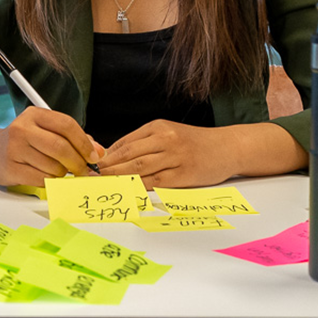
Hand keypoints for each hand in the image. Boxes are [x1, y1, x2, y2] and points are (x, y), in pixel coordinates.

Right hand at [0, 106, 101, 186]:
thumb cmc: (25, 141)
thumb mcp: (46, 131)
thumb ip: (73, 138)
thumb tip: (98, 152)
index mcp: (34, 114)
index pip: (67, 125)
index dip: (84, 143)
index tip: (94, 156)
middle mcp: (22, 128)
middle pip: (61, 147)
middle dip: (78, 162)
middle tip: (84, 171)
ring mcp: (14, 148)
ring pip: (53, 166)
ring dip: (63, 173)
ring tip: (58, 170)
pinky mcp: (11, 168)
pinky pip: (42, 179)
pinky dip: (51, 181)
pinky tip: (47, 176)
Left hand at [96, 120, 236, 188]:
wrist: (227, 147)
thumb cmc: (196, 143)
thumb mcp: (169, 133)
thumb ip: (145, 143)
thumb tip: (114, 156)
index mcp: (158, 126)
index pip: (125, 142)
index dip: (106, 155)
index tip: (91, 164)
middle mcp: (165, 139)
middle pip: (128, 155)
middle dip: (107, 167)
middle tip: (90, 176)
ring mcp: (175, 157)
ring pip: (139, 168)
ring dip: (118, 177)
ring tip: (103, 184)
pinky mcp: (183, 174)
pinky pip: (155, 181)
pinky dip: (138, 187)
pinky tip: (126, 191)